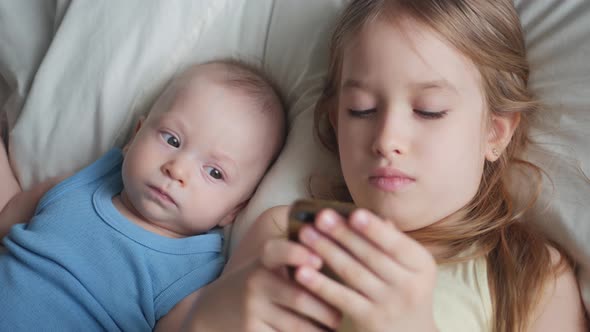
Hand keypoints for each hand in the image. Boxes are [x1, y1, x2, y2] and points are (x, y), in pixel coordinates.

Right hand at [184, 237, 340, 331]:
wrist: (215, 311)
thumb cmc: (257, 282)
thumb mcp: (267, 261)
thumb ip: (296, 248)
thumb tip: (336, 227)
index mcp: (264, 260)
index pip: (276, 251)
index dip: (296, 254)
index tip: (317, 260)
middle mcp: (256, 282)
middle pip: (299, 297)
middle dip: (326, 309)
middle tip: (340, 314)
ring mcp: (252, 310)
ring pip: (297, 325)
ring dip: (321, 329)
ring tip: (334, 326)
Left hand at [294, 209, 437, 331]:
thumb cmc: (404, 289)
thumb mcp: (409, 266)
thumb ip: (391, 240)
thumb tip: (367, 215)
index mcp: (421, 265)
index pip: (395, 243)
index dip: (373, 229)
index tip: (353, 213)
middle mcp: (410, 285)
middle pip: (370, 255)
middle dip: (342, 234)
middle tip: (320, 216)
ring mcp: (389, 304)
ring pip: (353, 273)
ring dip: (327, 251)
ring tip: (306, 234)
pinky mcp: (369, 320)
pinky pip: (341, 298)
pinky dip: (320, 284)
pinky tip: (301, 272)